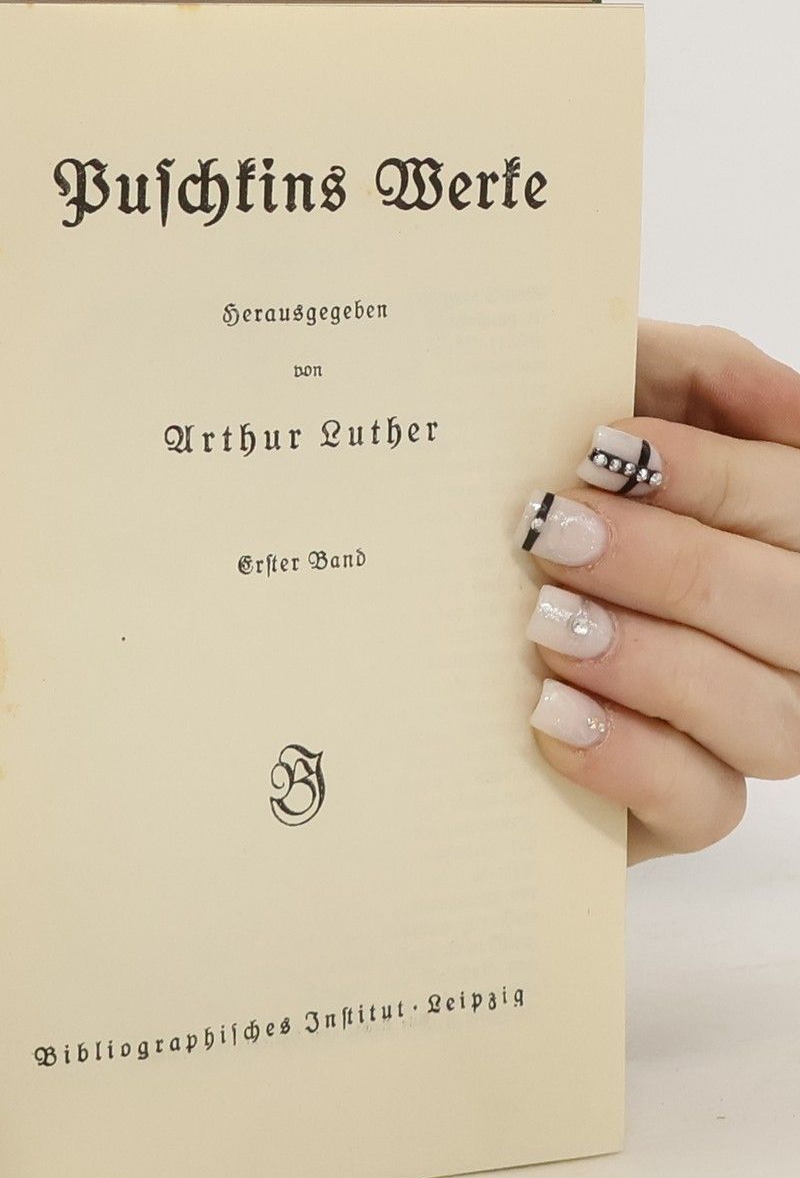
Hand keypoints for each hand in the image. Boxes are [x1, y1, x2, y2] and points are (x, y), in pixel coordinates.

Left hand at [520, 321, 799, 862]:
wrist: (416, 637)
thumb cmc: (529, 498)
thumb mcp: (591, 405)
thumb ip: (685, 371)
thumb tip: (772, 391)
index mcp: (779, 534)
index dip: (722, 477)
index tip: (608, 449)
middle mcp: (785, 633)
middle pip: (796, 609)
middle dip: (675, 565)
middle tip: (551, 531)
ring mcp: (745, 727)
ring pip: (772, 715)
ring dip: (654, 662)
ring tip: (544, 623)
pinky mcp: (682, 806)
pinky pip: (706, 805)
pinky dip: (631, 757)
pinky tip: (551, 714)